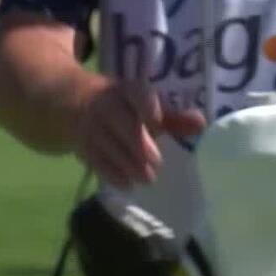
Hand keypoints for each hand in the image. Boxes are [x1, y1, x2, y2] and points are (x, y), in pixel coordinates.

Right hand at [72, 77, 205, 188]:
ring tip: (148, 179)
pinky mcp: (81, 144)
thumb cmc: (123, 105)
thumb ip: (173, 117)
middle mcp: (106, 104)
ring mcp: (90, 124)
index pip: (135, 93)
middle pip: (121, 122)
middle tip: (157, 162)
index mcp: (126, 90)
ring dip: (127, 163)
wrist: (74, 103)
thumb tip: (202, 124)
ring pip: (108, 143)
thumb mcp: (145, 106)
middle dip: (138, 143)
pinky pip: (94, 159)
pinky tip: (127, 185)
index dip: (146, 105)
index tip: (157, 121)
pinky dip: (110, 173)